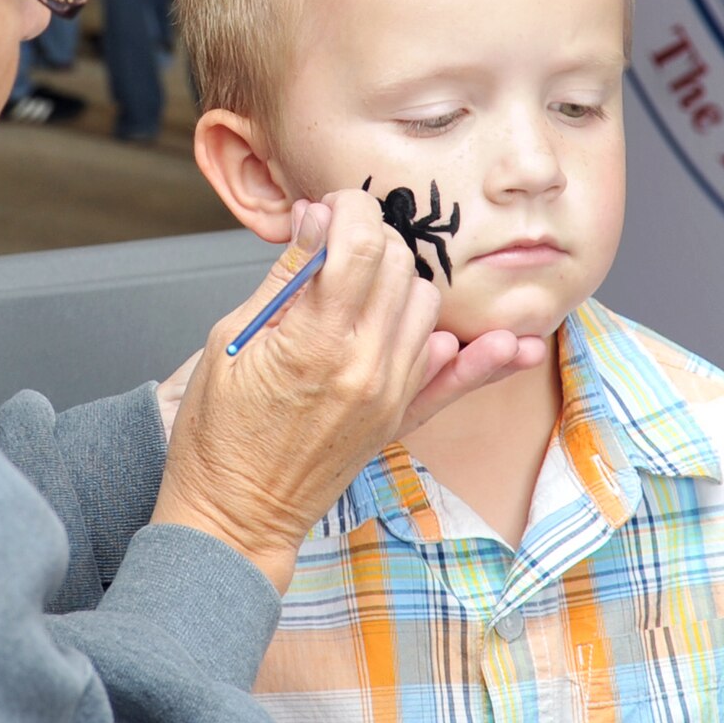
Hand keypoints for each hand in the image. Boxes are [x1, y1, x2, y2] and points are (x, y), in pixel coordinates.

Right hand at [150, 190, 540, 590]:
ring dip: (398, 282)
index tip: (327, 209)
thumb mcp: (231, 341)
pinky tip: (505, 343)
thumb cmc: (218, 433)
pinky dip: (477, 356)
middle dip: (370, 239)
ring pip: (426, 304)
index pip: (361, 244)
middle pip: (398, 266)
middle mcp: (364, 366)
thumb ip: (285, 278)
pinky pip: (456, 379)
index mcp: (313, 342)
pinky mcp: (399, 417)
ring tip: (361, 286)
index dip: (348, 209)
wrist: (234, 513)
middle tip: (337, 241)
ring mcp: (389, 394)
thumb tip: (314, 220)